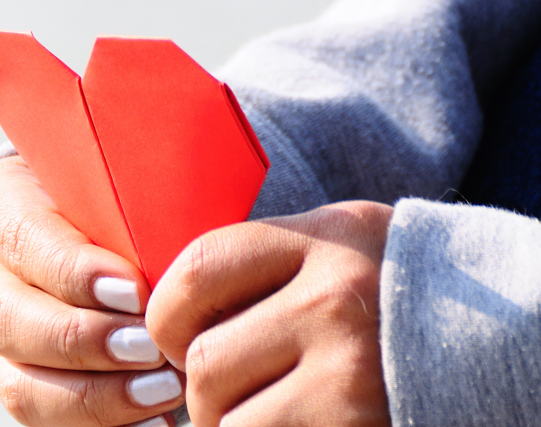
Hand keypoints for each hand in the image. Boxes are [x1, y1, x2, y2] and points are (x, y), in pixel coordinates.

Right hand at [0, 156, 184, 426]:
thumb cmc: (108, 197)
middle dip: (84, 341)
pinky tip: (151, 423)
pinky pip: (46, 420)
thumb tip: (180, 242)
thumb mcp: (111, 180)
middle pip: (10, 321)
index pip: (23, 242)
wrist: (82, 226)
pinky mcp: (16, 379)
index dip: (75, 273)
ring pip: (21, 384)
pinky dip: (102, 426)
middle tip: (151, 349)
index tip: (136, 292)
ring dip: (97, 396)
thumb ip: (130, 199)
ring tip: (161, 392)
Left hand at [145, 201, 392, 425]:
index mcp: (329, 237)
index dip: (167, 318)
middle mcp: (338, 291)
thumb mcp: (346, 264)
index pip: (198, 267)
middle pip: (204, 356)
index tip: (180, 343)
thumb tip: (157, 317)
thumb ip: (268, 271)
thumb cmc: (399, 323)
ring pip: (220, 409)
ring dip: (228, 424)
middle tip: (230, 397)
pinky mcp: (353, 418)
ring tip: (269, 415)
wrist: (525, 376)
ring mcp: (350, 360)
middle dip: (202, 391)